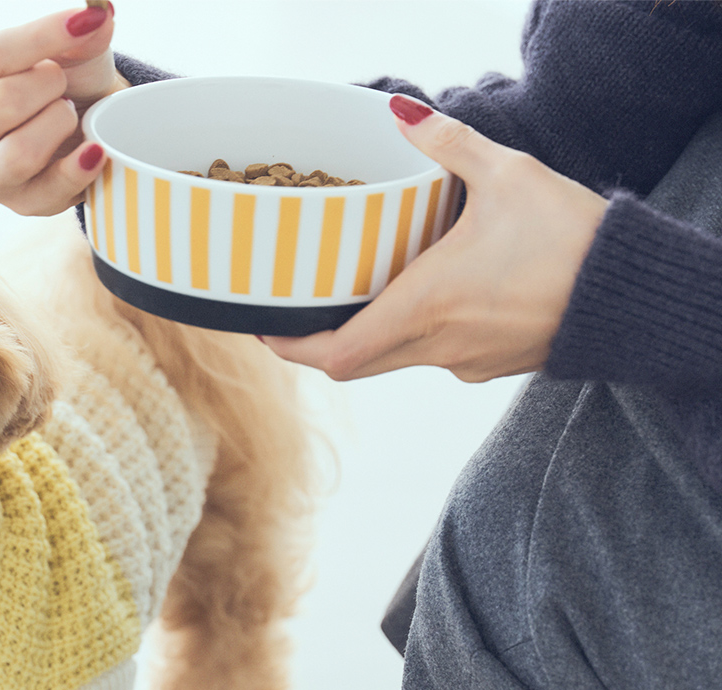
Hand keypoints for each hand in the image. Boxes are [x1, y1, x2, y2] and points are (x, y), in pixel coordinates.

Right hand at [0, 4, 126, 216]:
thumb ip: (76, 30)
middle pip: (0, 104)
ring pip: (19, 153)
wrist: (88, 121)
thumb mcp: (68, 45)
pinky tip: (94, 148)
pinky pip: (49, 190)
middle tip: (62, 82)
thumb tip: (98, 16)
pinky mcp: (18, 204)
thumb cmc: (64, 76)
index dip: (42, 38)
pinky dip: (80, 167)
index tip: (85, 21)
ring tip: (69, 113)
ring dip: (59, 124)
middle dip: (48, 86)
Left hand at [262, 96, 608, 381]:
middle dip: (320, 343)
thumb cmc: (573, 238)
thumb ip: (448, 145)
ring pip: (394, 359)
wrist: (633, 292)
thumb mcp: (508, 176)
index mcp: (426, 306)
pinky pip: (434, 355)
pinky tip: (427, 295)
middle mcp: (437, 345)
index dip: (292, 348)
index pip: (336, 354)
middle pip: (355, 364)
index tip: (268, 328)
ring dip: (370, 333)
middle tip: (296, 311)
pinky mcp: (490, 366)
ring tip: (358, 291)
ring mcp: (464, 363)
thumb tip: (401, 112)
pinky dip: (415, 333)